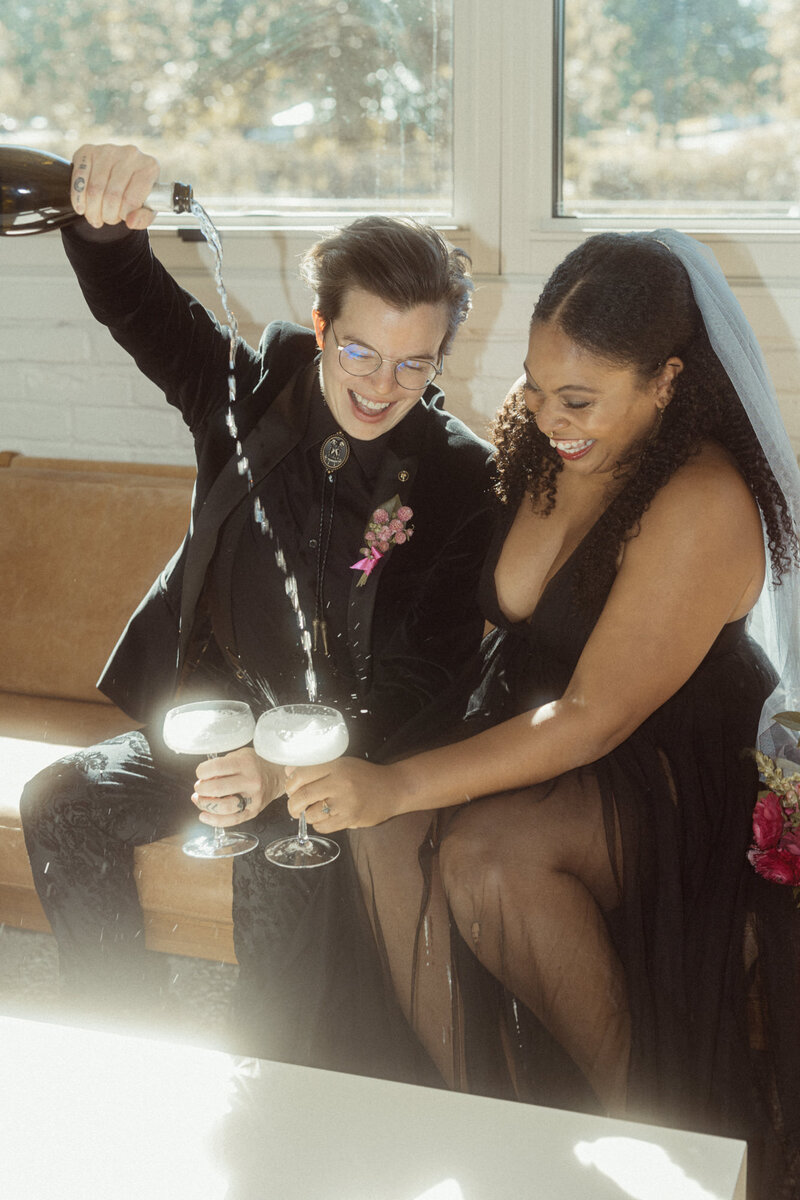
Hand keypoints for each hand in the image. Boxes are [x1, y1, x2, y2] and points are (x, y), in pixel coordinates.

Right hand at [71, 143, 159, 229]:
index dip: (123, 215)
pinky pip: (79, 178)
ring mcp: (108, 150)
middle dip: (107, 215)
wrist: (123, 174)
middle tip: (108, 220)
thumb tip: (130, 221)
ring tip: (97, 216)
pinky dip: (78, 198)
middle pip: (111, 196)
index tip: (122, 218)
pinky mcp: (88, 150)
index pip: (131, 200)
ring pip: (94, 190)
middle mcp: (130, 154)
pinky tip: (81, 208)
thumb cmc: (138, 193)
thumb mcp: (148, 209)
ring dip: (92, 211)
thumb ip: (144, 218)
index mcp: (150, 167)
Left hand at [192, 747, 285, 828]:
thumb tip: (204, 780)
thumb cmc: (254, 764)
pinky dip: (214, 820)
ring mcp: (253, 798)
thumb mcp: (239, 755)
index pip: (217, 767)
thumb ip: (222, 765)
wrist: (276, 776)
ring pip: (223, 807)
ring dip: (205, 804)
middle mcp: (250, 781)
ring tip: (200, 800)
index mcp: (245, 763)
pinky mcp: (253, 812)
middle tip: (200, 787)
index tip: (201, 773)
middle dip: (201, 789)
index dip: (202, 771)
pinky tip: (204, 815)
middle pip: (217, 788)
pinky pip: (231, 821)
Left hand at [284, 757, 402, 831]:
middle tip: (294, 807)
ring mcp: (345, 802)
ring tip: (313, 812)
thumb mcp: (342, 764)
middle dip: (293, 805)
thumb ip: (316, 767)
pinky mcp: (350, 818)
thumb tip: (288, 772)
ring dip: (307, 816)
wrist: (393, 788)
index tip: (291, 790)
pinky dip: (319, 825)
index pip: (301, 775)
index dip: (290, 785)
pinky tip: (326, 819)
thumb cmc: (364, 776)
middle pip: (302, 796)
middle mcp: (339, 782)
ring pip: (311, 814)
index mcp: (336, 766)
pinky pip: (323, 827)